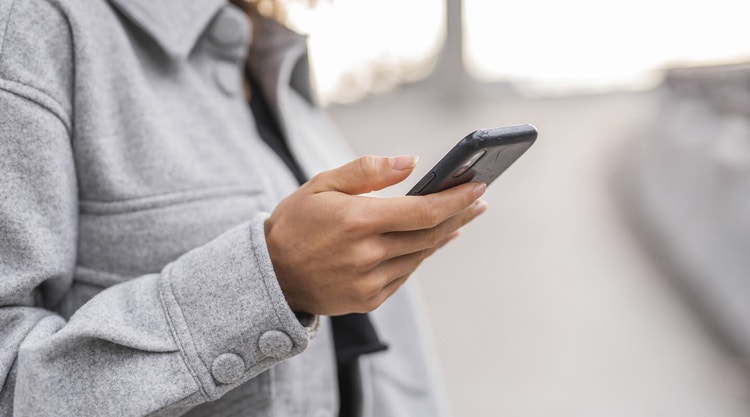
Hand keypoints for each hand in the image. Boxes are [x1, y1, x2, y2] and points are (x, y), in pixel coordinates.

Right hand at [264, 155, 487, 315]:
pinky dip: (420, 255)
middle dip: (460, 215)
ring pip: (420, 255)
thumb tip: (412, 162)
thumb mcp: (321, 184)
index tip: (478, 187)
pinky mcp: (368, 300)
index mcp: (356, 221)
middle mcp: (366, 255)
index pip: (423, 210)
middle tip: (479, 200)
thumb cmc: (296, 222)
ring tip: (459, 218)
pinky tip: (429, 241)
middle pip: (430, 234)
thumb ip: (367, 169)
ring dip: (443, 236)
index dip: (456, 199)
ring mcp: (369, 282)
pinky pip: (405, 274)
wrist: (270, 275)